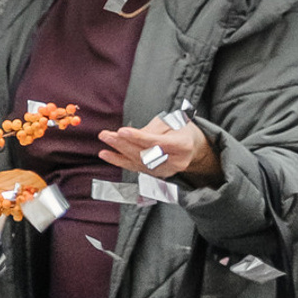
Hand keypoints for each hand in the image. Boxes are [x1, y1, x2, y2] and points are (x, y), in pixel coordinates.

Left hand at [99, 117, 219, 183]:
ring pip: (138, 162)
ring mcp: (166, 171)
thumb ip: (151, 129)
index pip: (157, 143)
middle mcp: (175, 162)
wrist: (192, 148)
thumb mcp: (172, 122)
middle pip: (145, 154)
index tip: (122, 131)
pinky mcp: (156, 175)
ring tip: (104, 141)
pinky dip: (119, 161)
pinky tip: (106, 154)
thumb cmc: (181, 130)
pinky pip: (135, 168)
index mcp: (183, 146)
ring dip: (118, 152)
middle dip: (123, 144)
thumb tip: (129, 136)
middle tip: (106, 135)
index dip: (138, 138)